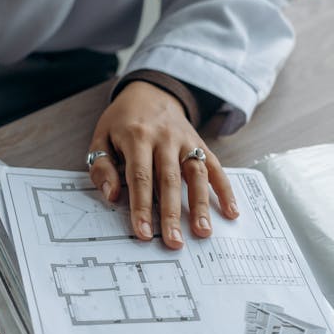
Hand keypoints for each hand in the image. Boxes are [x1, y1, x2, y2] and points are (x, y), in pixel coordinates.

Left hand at [86, 81, 238, 248]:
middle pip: (168, 179)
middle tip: (174, 242)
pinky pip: (214, 165)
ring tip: (203, 231)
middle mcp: (163, 137)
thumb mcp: (102, 136)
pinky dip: (225, 188)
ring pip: (195, 173)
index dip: (141, 206)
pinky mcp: (199, 142)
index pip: (140, 176)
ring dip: (200, 204)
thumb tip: (112, 195)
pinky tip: (231, 211)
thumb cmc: (122, 120)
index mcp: (136, 136)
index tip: (143, 233)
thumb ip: (102, 166)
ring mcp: (185, 139)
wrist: (149, 91)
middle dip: (172, 213)